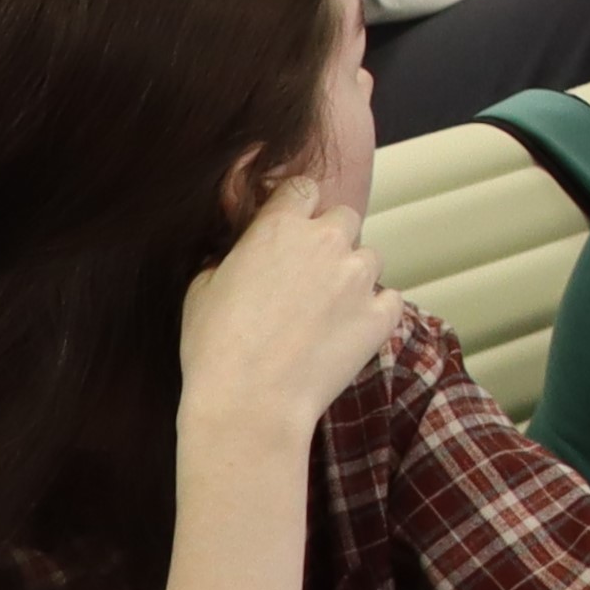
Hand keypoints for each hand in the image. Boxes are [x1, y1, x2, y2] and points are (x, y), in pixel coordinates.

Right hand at [177, 179, 400, 465]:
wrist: (250, 402)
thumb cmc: (214, 348)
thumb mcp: (201, 289)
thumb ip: (229, 257)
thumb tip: (237, 254)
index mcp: (279, 227)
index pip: (302, 187)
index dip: (296, 205)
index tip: (289, 225)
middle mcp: (327, 241)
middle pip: (343, 218)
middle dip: (329, 238)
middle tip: (307, 274)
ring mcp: (359, 277)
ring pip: (368, 257)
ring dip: (352, 275)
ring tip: (325, 310)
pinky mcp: (381, 314)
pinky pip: (389, 299)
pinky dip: (374, 310)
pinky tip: (347, 331)